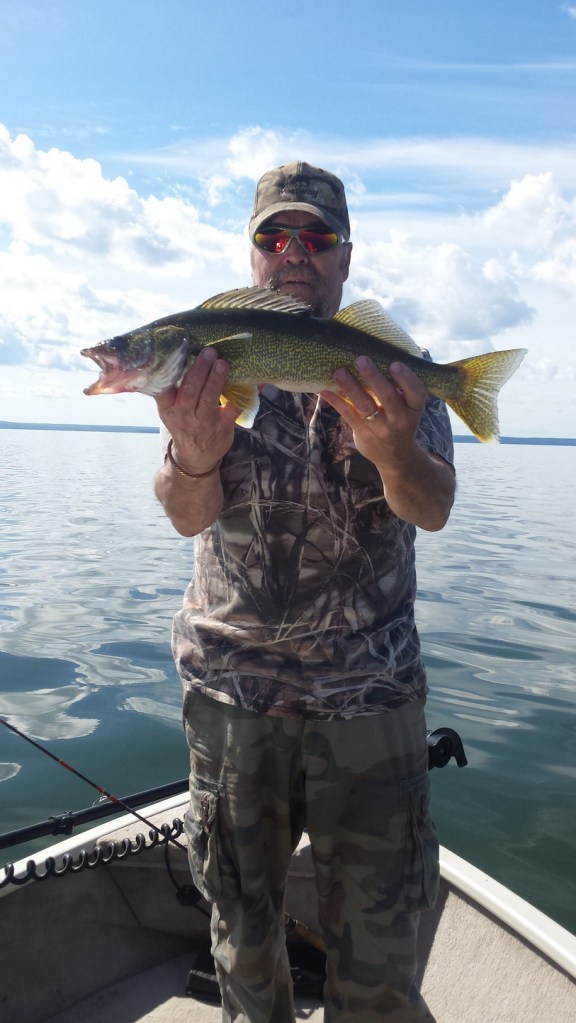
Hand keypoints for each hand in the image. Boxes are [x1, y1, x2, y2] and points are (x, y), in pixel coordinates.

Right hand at [154, 347, 238, 472]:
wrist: (195, 458)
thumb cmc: (183, 424)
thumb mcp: (170, 410)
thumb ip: (173, 388)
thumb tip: (183, 354)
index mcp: (168, 407)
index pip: (163, 390)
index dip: (169, 373)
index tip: (176, 355)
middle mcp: (183, 415)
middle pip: (190, 390)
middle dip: (200, 370)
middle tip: (209, 352)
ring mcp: (203, 422)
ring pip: (209, 399)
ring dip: (216, 379)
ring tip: (223, 363)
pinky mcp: (222, 427)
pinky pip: (233, 407)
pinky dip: (244, 393)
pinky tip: (253, 381)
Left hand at [319, 357, 427, 468]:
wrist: (396, 457)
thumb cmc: (400, 421)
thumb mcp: (408, 408)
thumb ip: (399, 388)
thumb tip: (378, 355)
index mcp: (414, 408)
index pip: (415, 392)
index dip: (406, 378)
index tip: (395, 364)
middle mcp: (400, 419)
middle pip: (387, 397)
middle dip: (373, 377)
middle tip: (360, 359)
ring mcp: (381, 429)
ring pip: (365, 406)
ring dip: (350, 387)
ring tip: (338, 372)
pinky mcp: (364, 434)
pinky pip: (348, 415)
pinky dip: (336, 401)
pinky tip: (324, 390)